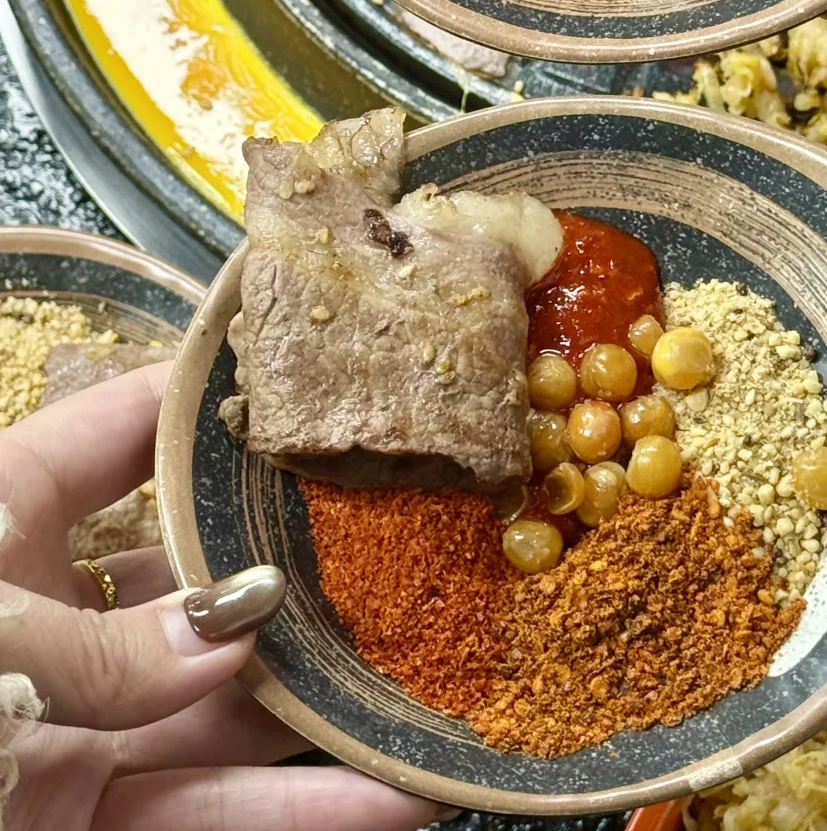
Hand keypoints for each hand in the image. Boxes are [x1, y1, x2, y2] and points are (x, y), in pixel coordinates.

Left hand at [0, 363, 443, 830]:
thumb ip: (103, 642)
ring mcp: (76, 723)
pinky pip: (205, 809)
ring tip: (435, 693)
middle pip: (204, 577)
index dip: (222, 406)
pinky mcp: (87, 819)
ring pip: (224, 706)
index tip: (329, 388)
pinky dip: (296, 813)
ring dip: (327, 713)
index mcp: (5, 515)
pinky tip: (391, 801)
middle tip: (416, 556)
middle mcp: (52, 609)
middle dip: (305, 575)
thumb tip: (238, 626)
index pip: (132, 431)